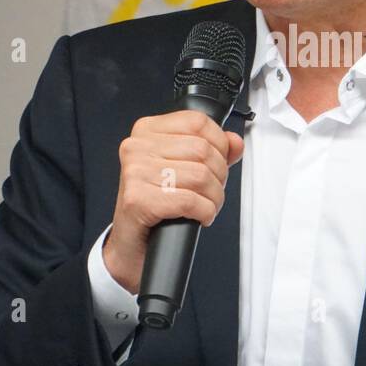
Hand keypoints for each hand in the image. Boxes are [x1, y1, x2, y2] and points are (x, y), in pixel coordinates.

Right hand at [102, 110, 244, 293]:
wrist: (130, 243)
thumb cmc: (154, 203)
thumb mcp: (182, 168)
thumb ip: (212, 151)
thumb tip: (235, 142)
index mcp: (147, 131)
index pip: (197, 122)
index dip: (219, 143)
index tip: (219, 161)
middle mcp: (137, 147)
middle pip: (202, 150)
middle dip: (219, 175)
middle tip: (212, 191)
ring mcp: (135, 172)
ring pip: (200, 176)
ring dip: (214, 198)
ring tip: (206, 206)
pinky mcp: (137, 199)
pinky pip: (190, 201)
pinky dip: (204, 212)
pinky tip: (199, 216)